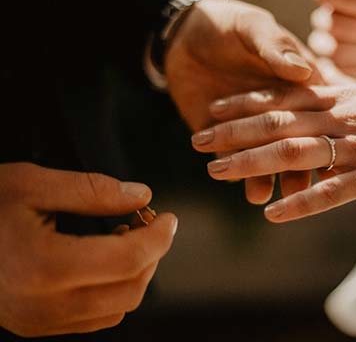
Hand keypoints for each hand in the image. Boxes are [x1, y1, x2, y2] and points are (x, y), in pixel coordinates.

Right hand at [0, 163, 177, 336]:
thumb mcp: (31, 183)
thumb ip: (92, 190)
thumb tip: (142, 196)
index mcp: (44, 266)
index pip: (129, 259)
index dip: (160, 237)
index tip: (170, 217)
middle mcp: (44, 304)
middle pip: (131, 287)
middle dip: (152, 254)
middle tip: (147, 224)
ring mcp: (39, 321)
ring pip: (117, 307)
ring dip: (135, 273)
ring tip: (123, 238)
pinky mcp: (35, 326)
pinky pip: (95, 318)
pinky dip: (114, 290)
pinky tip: (103, 261)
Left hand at [167, 0, 323, 203]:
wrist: (182, 35)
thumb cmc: (227, 25)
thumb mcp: (253, 28)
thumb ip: (275, 49)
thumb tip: (303, 71)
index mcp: (298, 83)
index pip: (311, 110)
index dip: (319, 129)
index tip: (327, 150)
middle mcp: (283, 111)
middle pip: (294, 140)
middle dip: (295, 165)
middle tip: (294, 186)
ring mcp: (256, 129)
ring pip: (270, 158)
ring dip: (268, 177)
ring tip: (260, 195)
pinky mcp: (229, 139)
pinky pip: (237, 161)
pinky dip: (240, 176)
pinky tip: (240, 185)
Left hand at [192, 83, 355, 221]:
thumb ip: (346, 97)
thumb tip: (322, 95)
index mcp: (343, 97)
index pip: (284, 95)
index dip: (246, 103)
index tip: (215, 109)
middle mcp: (344, 117)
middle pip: (278, 121)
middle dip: (233, 132)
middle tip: (196, 140)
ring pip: (295, 152)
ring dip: (253, 162)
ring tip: (217, 171)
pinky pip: (332, 191)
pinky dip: (301, 203)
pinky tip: (273, 214)